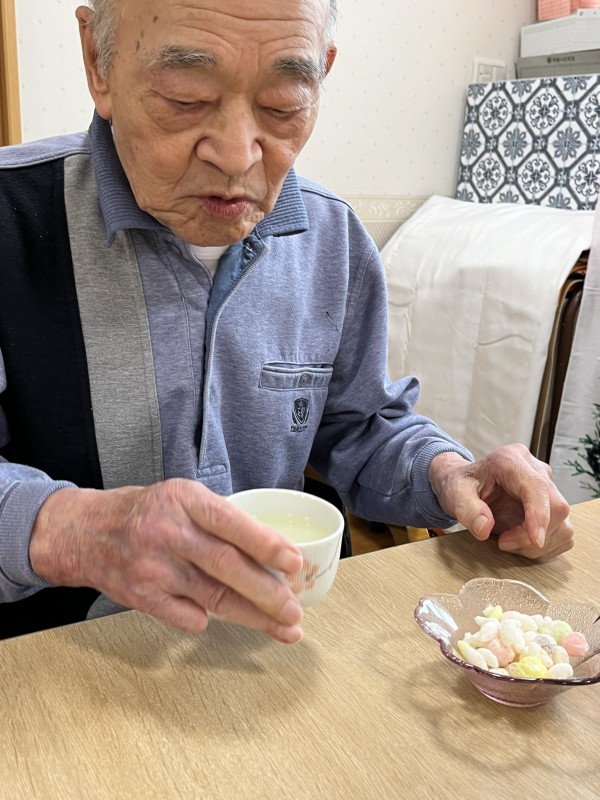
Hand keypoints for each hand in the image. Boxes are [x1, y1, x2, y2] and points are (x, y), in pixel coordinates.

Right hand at [29, 479, 303, 641]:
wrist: (87, 533)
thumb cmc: (147, 513)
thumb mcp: (183, 499)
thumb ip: (221, 521)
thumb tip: (274, 553)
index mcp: (184, 500)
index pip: (231, 523)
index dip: (266, 544)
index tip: (294, 562)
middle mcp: (168, 533)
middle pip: (227, 567)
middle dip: (268, 593)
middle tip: (295, 611)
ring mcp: (153, 568)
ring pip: (214, 598)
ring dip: (254, 616)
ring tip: (283, 627)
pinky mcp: (143, 598)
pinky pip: (189, 618)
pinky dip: (210, 619)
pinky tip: (224, 617)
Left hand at [428, 443, 573, 560]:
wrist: (464, 485)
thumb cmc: (460, 485)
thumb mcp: (454, 494)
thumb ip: (467, 510)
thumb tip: (484, 528)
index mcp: (511, 460)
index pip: (538, 488)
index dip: (540, 516)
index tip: (535, 541)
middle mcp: (535, 469)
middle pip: (556, 507)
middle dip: (532, 535)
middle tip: (503, 542)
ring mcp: (547, 486)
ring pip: (563, 523)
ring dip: (539, 544)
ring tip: (509, 541)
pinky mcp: (551, 504)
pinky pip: (562, 531)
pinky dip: (545, 546)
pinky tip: (521, 542)